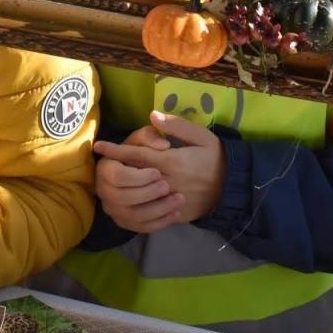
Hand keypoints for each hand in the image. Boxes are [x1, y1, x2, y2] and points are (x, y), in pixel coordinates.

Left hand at [95, 111, 223, 226]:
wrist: (234, 187)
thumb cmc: (216, 158)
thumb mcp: (201, 136)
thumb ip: (176, 126)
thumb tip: (153, 116)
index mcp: (172, 161)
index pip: (137, 155)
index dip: (116, 150)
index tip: (98, 146)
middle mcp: (168, 182)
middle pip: (133, 178)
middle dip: (114, 171)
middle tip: (100, 165)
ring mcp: (171, 201)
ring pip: (138, 200)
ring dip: (121, 192)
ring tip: (108, 185)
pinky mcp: (176, 215)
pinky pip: (150, 216)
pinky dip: (136, 211)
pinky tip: (125, 204)